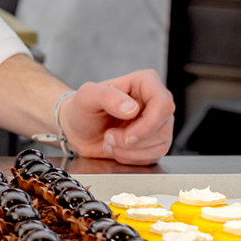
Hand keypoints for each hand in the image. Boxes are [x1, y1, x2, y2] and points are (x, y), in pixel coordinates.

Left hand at [59, 69, 175, 164]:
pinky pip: (154, 156)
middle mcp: (154, 102)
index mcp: (144, 82)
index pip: (163, 103)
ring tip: (109, 142)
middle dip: (133, 141)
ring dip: (130, 151)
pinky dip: (132, 158)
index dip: (148, 124)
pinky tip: (116, 150)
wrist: (77, 129)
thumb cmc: (82, 108)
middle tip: (109, 137)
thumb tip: (132, 108)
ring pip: (161, 145)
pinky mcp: (154, 142)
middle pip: (163, 127)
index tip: (127, 135)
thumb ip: (107, 96)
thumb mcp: (86, 96)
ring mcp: (157, 123)